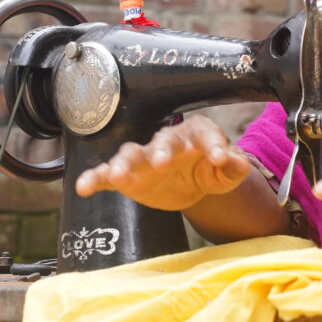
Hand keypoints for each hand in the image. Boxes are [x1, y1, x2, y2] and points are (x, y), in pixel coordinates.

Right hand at [74, 115, 251, 210]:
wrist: (192, 185)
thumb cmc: (210, 171)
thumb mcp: (227, 172)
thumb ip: (234, 166)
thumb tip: (239, 162)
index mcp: (196, 135)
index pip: (205, 133)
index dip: (213, 143)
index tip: (219, 158)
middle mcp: (167, 142)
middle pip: (162, 141)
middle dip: (160, 150)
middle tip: (161, 162)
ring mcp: (144, 159)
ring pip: (130, 154)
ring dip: (123, 163)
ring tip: (116, 175)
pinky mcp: (127, 177)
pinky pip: (107, 175)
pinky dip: (94, 179)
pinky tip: (83, 188)